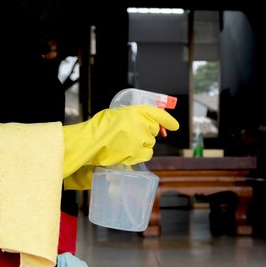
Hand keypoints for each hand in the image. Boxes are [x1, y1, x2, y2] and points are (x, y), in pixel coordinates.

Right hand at [63, 105, 178, 189]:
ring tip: (125, 144)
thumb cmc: (101, 127)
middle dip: (146, 133)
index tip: (174, 126)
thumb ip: (134, 117)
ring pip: (150, 143)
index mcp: (137, 111)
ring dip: (142, 145)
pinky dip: (140, 154)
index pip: (159, 114)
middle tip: (131, 135)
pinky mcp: (138, 153)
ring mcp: (141, 140)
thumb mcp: (118, 114)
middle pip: (153, 131)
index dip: (168, 121)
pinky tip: (128, 152)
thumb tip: (145, 122)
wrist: (91, 141)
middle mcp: (142, 124)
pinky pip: (147, 154)